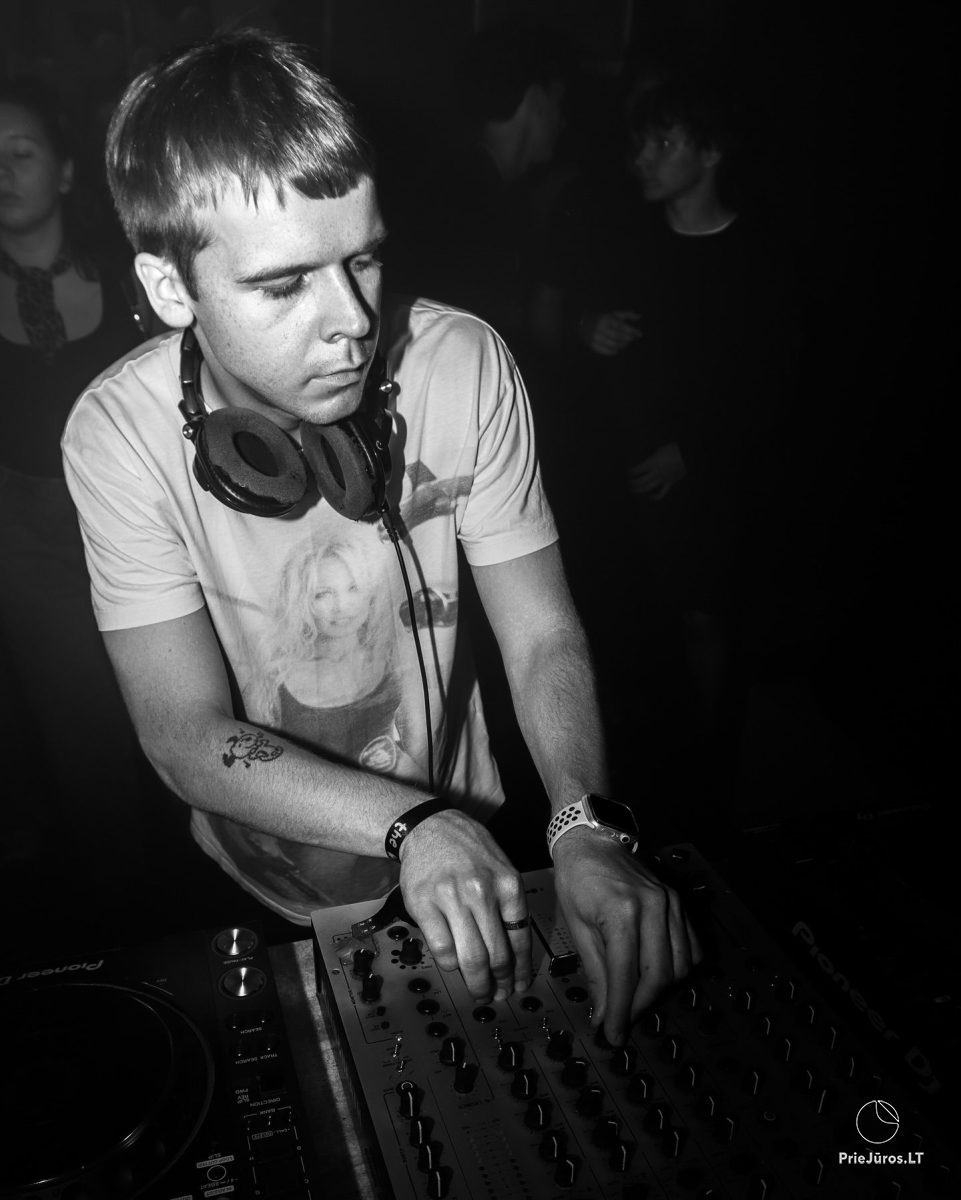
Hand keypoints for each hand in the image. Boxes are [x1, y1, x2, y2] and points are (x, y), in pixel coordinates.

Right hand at [398, 810, 531, 1003]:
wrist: (429, 827)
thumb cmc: (468, 849)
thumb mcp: (500, 868)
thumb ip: (508, 905)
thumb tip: (514, 952)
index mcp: (507, 883)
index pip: (520, 938)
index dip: (520, 969)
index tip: (518, 984)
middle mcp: (482, 891)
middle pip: (496, 954)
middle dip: (499, 983)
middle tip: (497, 994)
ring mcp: (451, 898)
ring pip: (470, 958)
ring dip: (476, 983)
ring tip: (478, 991)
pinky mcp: (424, 905)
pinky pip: (442, 949)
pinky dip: (449, 965)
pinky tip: (453, 966)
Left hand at [551, 828, 700, 1044]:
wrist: (594, 839)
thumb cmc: (577, 879)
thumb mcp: (577, 925)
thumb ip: (594, 971)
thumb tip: (604, 1014)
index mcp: (621, 912)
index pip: (626, 975)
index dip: (621, 1011)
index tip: (613, 1035)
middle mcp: (654, 907)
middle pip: (659, 975)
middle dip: (640, 1006)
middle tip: (622, 1021)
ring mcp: (671, 904)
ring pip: (680, 966)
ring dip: (659, 991)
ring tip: (635, 1000)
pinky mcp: (679, 903)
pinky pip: (691, 948)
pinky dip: (678, 969)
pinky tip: (657, 976)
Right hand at [578, 310, 641, 355]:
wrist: (582, 324)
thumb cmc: (602, 318)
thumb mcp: (613, 314)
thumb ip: (627, 315)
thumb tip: (640, 316)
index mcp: (606, 319)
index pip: (622, 326)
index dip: (632, 331)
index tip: (640, 334)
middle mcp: (600, 328)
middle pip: (619, 337)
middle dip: (628, 339)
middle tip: (633, 339)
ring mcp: (596, 338)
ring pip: (614, 345)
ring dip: (623, 346)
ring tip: (626, 344)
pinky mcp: (593, 345)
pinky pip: (607, 352)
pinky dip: (614, 352)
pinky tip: (618, 349)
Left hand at [629, 441, 686, 499]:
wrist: (686, 455)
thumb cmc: (673, 449)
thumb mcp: (659, 451)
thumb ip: (651, 459)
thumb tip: (647, 464)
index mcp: (651, 463)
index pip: (635, 470)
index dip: (629, 473)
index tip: (627, 473)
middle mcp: (655, 472)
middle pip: (639, 481)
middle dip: (631, 483)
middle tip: (628, 483)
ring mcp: (662, 479)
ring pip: (647, 488)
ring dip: (639, 490)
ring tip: (634, 490)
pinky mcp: (669, 483)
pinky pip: (661, 493)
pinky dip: (655, 497)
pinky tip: (650, 497)